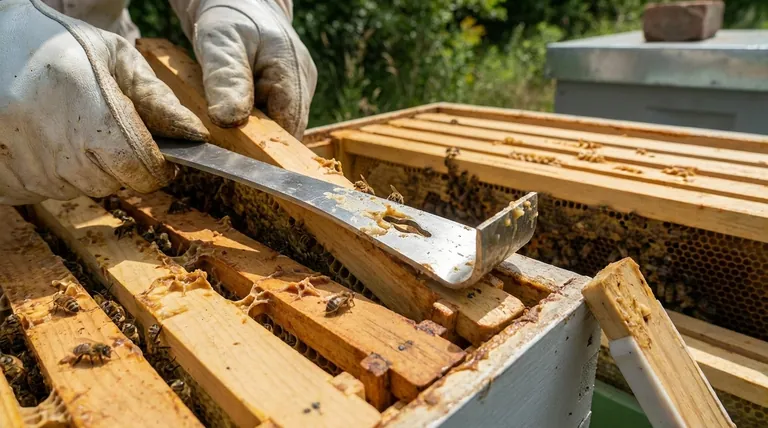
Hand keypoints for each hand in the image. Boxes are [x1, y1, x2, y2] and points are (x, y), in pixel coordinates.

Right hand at [0, 0, 208, 204]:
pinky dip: (46, 175)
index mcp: (86, 101)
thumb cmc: (60, 44)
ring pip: (71, 190)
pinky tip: (42, 141)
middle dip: (117, 166)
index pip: (137, 164)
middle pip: (107, 183)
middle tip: (106, 134)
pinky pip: (34, 193)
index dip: (156, 169)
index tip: (161, 163)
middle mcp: (48, 132)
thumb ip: (156, 99)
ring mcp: (16, 153)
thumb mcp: (116, 58)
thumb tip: (194, 134)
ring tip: (67, 128)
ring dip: (80, 170)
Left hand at [171, 0, 316, 138]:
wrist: (239, 3)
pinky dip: (256, 122)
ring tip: (229, 119)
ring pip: (281, 126)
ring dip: (256, 131)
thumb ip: (225, 80)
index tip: (235, 152)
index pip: (288, 126)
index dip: (265, 145)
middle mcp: (303, 82)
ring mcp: (300, 88)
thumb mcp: (220, 44)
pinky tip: (238, 114)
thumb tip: (228, 120)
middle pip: (287, 130)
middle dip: (258, 139)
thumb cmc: (229, 18)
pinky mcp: (290, 92)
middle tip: (225, 136)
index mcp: (292, 70)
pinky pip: (276, 117)